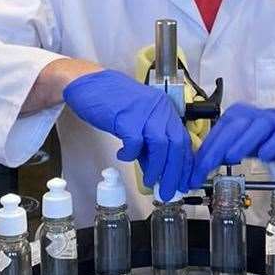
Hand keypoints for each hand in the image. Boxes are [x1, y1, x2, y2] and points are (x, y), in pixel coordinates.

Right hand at [63, 70, 191, 200]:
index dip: (185, 164)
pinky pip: (135, 142)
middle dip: (174, 172)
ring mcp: (144, 112)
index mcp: (165, 110)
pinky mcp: (127, 116)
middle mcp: (159, 109)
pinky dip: (131, 154)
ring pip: (160, 145)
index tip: (184, 182)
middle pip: (176, 144)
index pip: (183, 140)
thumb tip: (157, 169)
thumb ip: (148, 144)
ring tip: (150, 181)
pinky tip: (124, 156)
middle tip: (168, 190)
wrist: (89, 84)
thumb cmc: (112, 103)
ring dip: (156, 168)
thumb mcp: (136, 122)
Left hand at [189, 103, 274, 187]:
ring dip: (243, 143)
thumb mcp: (235, 144)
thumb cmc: (256, 139)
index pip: (217, 131)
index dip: (205, 151)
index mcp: (234, 115)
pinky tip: (264, 156)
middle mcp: (251, 115)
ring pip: (257, 128)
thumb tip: (198, 170)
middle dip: (218, 148)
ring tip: (231, 158)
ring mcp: (270, 122)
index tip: (197, 171)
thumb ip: (218, 153)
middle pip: (234, 127)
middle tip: (208, 166)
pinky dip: (271, 146)